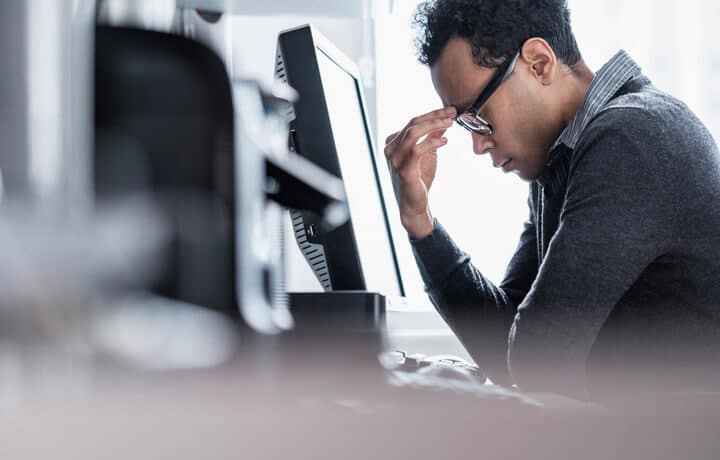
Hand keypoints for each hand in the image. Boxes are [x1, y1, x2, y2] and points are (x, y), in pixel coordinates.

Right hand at [384, 106, 455, 238]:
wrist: (414, 204)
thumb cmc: (419, 180)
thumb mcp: (427, 154)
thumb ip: (432, 138)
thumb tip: (443, 122)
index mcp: (393, 143)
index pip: (413, 122)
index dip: (432, 114)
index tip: (450, 111)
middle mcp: (390, 149)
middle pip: (412, 124)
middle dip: (434, 116)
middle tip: (452, 113)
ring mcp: (394, 159)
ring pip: (412, 132)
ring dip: (433, 125)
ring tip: (449, 123)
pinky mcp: (403, 169)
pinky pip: (417, 150)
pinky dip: (432, 142)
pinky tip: (444, 141)